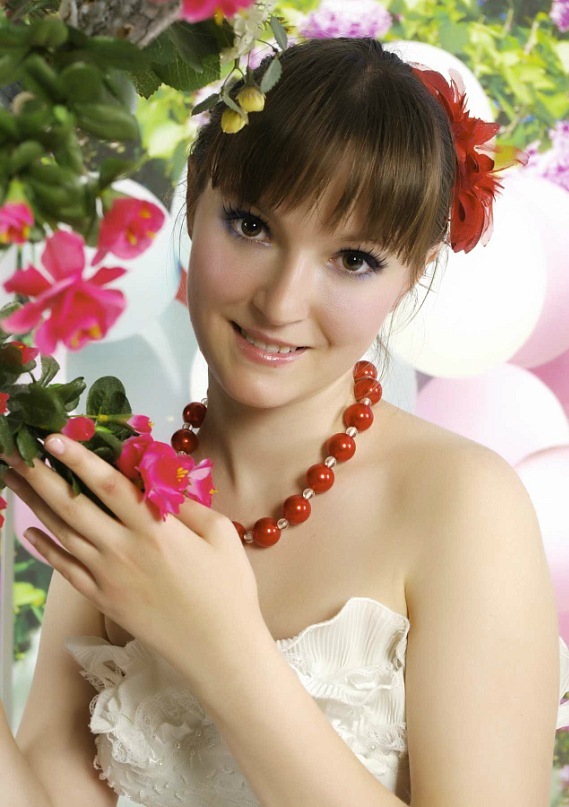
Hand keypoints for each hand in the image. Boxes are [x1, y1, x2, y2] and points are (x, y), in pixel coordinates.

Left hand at [2, 435, 264, 692]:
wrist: (219, 650)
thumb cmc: (228, 590)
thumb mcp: (220, 534)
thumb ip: (187, 503)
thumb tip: (160, 477)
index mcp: (156, 529)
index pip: (110, 486)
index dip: (79, 460)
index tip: (52, 438)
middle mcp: (124, 550)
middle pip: (72, 506)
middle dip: (39, 475)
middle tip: (13, 451)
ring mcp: (109, 577)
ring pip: (62, 533)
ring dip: (34, 504)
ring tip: (12, 477)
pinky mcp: (104, 600)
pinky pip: (66, 569)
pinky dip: (45, 548)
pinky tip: (29, 531)